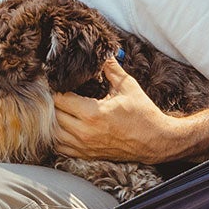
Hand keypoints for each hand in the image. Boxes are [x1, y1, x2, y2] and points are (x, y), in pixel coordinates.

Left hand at [52, 55, 188, 163]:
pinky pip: (61, 148)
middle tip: (58, 92)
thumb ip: (111, 68)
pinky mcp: (87, 155)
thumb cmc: (142, 113)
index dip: (57, 88)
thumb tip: (103, 53)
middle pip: (53, 116)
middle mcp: (84, 132)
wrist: (155, 140)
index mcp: (92, 113)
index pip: (60, 99)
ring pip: (54, 134)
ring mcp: (84, 146)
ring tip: (60, 109)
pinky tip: (63, 127)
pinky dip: (58, 138)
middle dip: (53, 103)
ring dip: (53, 121)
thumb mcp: (127, 86)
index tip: (59, 81)